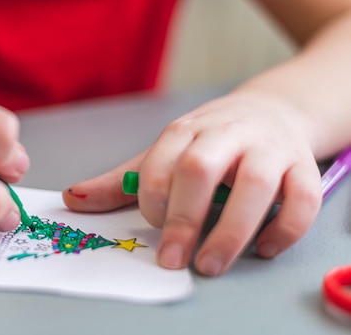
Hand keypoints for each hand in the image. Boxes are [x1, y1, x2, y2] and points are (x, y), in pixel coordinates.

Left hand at [63, 90, 321, 275]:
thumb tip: (72, 199)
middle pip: (202, 168)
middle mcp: (226, 134)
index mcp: (186, 130)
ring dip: (231, 230)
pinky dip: (284, 228)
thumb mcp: (162, 155)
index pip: (162, 161)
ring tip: (210, 264)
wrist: (271, 112)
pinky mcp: (303, 167)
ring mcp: (268, 148)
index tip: (151, 230)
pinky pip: (302, 199)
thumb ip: (121, 182)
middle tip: (172, 259)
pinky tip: (262, 249)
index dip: (153, 199)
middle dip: (184, 217)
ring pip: (255, 184)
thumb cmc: (208, 142)